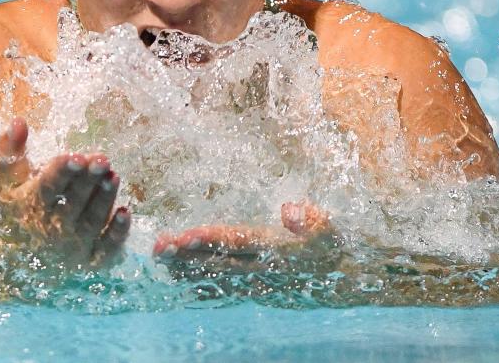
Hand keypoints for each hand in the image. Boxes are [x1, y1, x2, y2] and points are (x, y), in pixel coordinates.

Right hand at [0, 117, 129, 267]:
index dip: (61, 172)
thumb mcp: (8, 178)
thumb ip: (10, 149)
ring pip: (91, 221)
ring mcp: (72, 245)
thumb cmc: (21, 205)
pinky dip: (116, 234)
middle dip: (88, 181)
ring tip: (114, 177)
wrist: (23, 255)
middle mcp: (52, 227)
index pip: (48, 187)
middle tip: (102, 159)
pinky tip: (125, 213)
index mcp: (31, 204)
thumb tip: (18, 121)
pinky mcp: (91, 258)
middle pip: (73, 202)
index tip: (75, 156)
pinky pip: (105, 248)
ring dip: (103, 200)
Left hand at [153, 202, 337, 273]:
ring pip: (213, 274)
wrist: (339, 276)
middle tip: (158, 245)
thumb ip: (310, 217)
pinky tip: (175, 276)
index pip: (237, 241)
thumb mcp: (327, 225)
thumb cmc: (329, 243)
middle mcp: (259, 268)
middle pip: (217, 260)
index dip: (211, 238)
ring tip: (158, 257)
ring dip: (184, 266)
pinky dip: (196, 282)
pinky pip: (219, 287)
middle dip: (186, 253)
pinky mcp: (250, 287)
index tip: (186, 235)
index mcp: (274, 248)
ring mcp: (253, 280)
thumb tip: (289, 210)